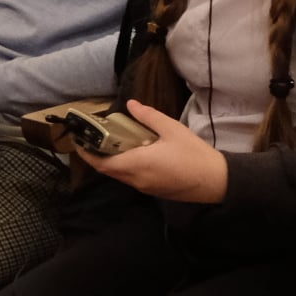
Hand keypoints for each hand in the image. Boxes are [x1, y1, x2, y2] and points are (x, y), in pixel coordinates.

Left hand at [83, 99, 228, 200]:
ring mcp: (145, 187)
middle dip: (98, 156)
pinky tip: (135, 153)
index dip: (87, 155)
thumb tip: (130, 105)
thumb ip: (148, 117)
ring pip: (121, 175)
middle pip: (109, 170)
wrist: (216, 181)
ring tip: (114, 142)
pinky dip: (126, 166)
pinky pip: (132, 179)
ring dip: (113, 161)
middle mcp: (136, 179)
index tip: (79, 142)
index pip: (102, 163)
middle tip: (95, 138)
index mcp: (137, 164)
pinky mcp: (154, 191)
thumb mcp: (172, 129)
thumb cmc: (193, 154)